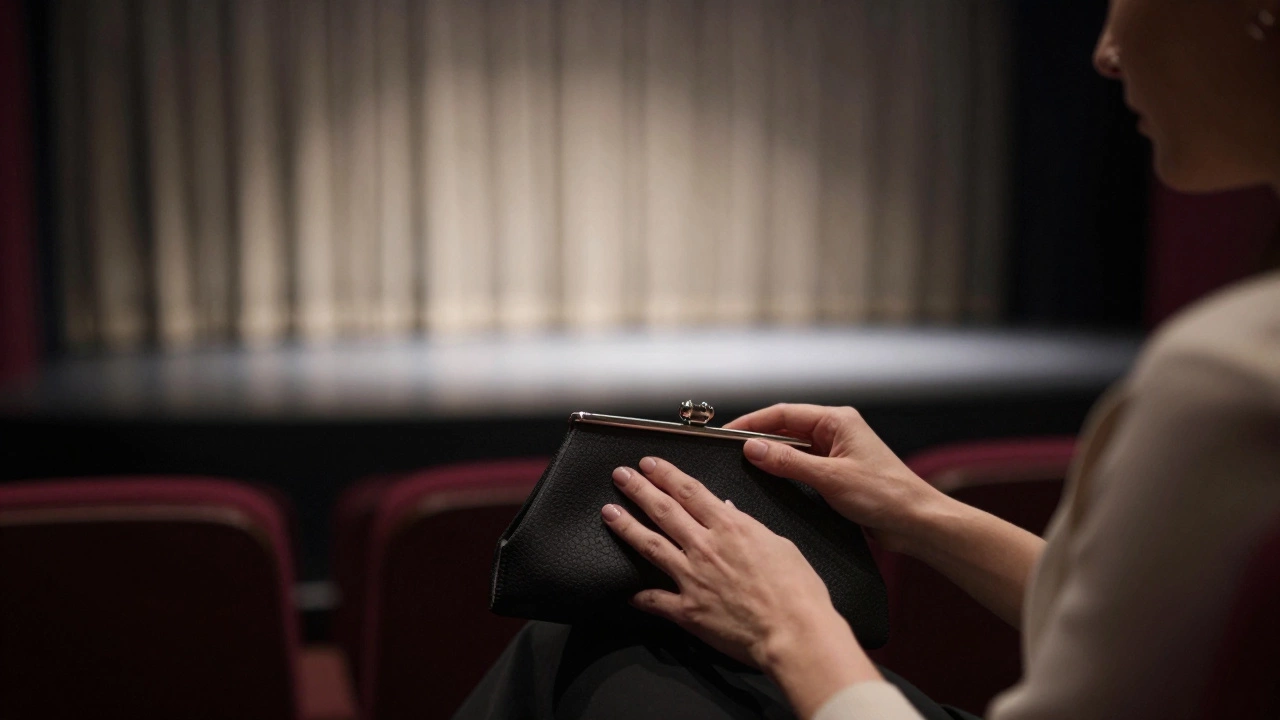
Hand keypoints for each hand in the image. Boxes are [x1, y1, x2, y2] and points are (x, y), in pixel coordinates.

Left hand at [600, 456, 856, 670]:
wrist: (795, 632)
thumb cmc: (798, 591)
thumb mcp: (780, 545)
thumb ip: (750, 527)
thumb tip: (730, 511)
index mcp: (730, 527)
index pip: (690, 491)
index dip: (666, 474)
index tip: (649, 463)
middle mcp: (705, 547)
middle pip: (663, 510)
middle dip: (639, 489)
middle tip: (620, 475)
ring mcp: (692, 578)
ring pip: (651, 545)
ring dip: (627, 526)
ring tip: (608, 512)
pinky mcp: (687, 610)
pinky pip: (655, 600)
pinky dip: (639, 595)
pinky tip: (625, 590)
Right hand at [725, 404, 946, 553]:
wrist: (917, 523)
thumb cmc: (885, 495)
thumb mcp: (830, 478)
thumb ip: (788, 461)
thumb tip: (752, 448)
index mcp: (837, 421)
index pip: (784, 414)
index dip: (753, 422)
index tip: (728, 433)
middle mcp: (836, 432)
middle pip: (786, 430)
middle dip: (759, 440)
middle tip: (730, 453)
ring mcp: (837, 454)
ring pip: (793, 450)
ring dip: (773, 459)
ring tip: (744, 468)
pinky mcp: (838, 475)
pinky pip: (803, 468)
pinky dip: (786, 473)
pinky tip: (771, 484)